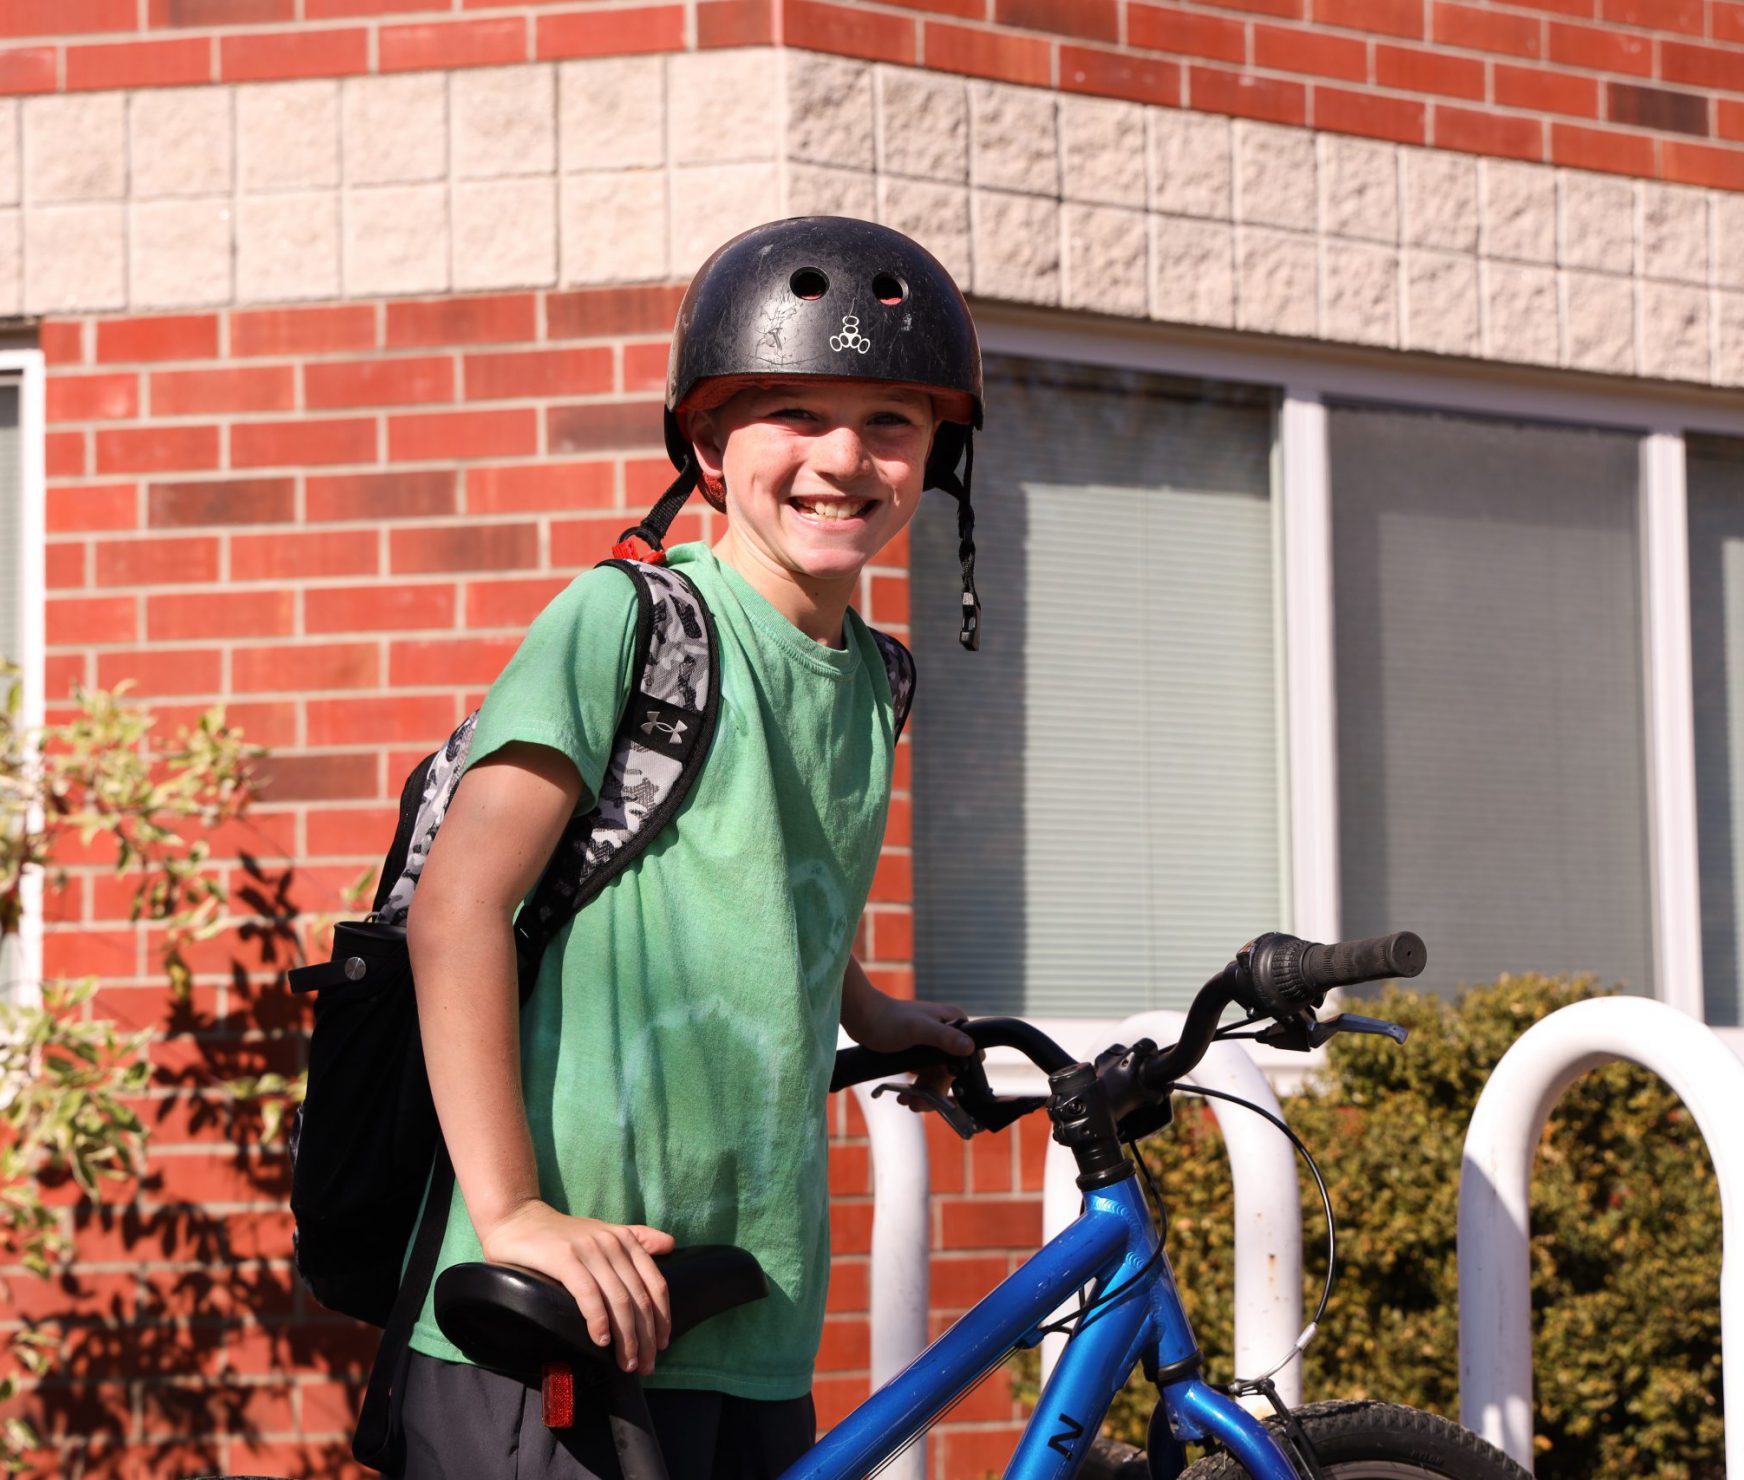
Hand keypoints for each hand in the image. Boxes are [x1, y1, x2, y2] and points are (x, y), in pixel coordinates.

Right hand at [478, 1200, 673, 1375]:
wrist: (518, 1220)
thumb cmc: (562, 1234)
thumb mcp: (603, 1232)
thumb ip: (637, 1237)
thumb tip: (670, 1244)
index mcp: (626, 1240)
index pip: (655, 1284)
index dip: (662, 1318)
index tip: (661, 1345)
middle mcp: (612, 1244)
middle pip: (639, 1298)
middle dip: (646, 1337)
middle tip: (645, 1366)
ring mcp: (589, 1250)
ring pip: (618, 1301)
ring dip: (626, 1337)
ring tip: (626, 1362)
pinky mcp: (565, 1259)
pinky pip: (588, 1295)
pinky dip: (598, 1321)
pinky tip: (601, 1341)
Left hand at [849, 995, 975, 1110]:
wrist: (862, 1018)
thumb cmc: (889, 1019)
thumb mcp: (918, 1029)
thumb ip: (945, 1037)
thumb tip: (969, 1047)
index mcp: (954, 1023)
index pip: (970, 1055)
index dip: (962, 1076)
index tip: (950, 1093)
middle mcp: (946, 1034)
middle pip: (951, 1072)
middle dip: (936, 1091)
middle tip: (919, 1104)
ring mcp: (932, 1046)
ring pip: (936, 1078)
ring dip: (925, 1094)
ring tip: (909, 1103)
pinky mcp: (919, 1055)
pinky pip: (924, 1077)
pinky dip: (917, 1089)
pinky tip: (905, 1097)